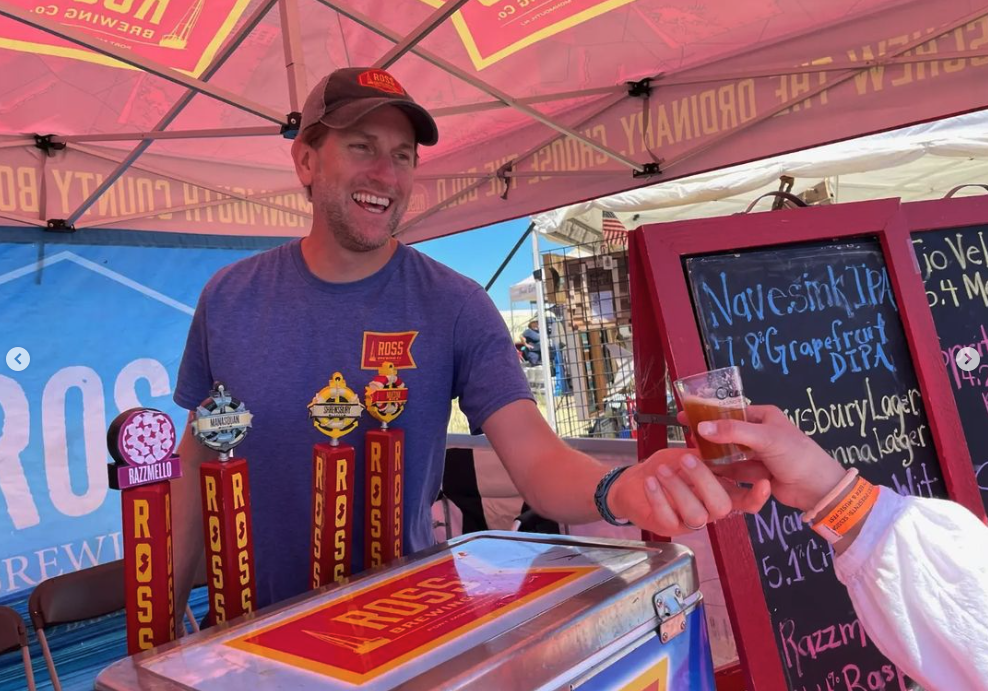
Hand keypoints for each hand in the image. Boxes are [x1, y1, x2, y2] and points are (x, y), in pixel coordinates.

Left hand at [607, 447, 770, 535]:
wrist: (632, 482)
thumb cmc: (664, 467)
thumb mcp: (685, 456)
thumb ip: (703, 456)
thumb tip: (718, 443)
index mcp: (718, 492)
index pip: (744, 501)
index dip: (756, 496)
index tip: (764, 483)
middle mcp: (708, 510)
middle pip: (722, 507)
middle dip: (705, 481)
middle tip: (686, 460)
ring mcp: (689, 521)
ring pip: (696, 514)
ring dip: (678, 488)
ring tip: (662, 470)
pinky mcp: (667, 526)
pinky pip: (667, 517)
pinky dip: (658, 497)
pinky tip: (650, 482)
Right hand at [683, 405, 845, 512]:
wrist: (818, 489)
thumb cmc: (797, 456)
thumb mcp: (766, 438)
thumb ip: (733, 431)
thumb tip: (701, 427)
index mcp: (764, 416)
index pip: (730, 411)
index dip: (707, 413)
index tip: (684, 415)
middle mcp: (760, 433)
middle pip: (727, 433)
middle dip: (707, 437)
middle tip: (684, 439)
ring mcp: (758, 455)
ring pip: (729, 453)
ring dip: (713, 456)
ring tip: (691, 458)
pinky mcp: (757, 474)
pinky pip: (735, 471)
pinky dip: (722, 472)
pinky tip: (706, 473)